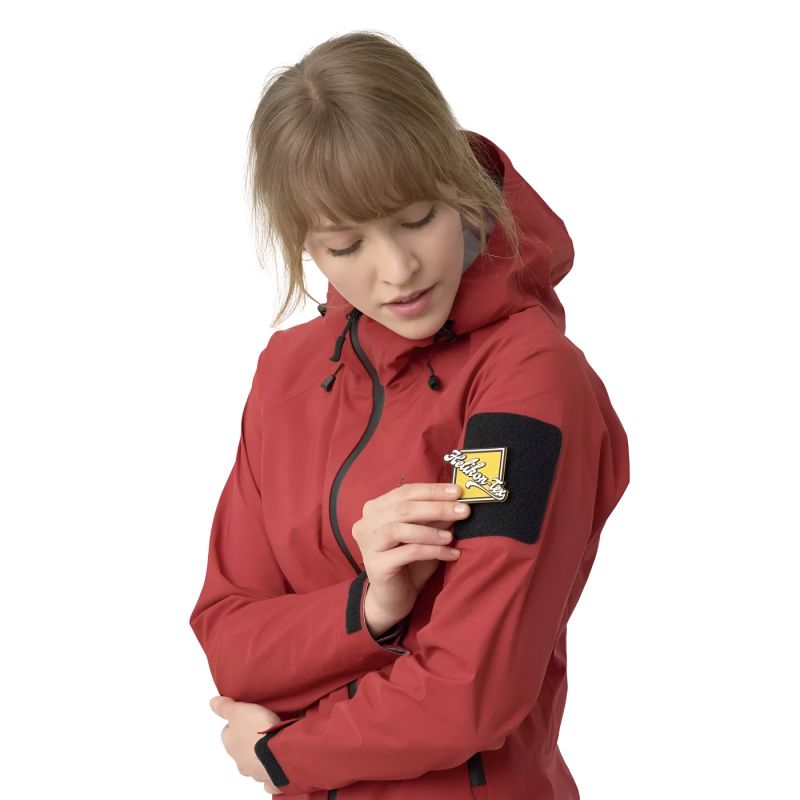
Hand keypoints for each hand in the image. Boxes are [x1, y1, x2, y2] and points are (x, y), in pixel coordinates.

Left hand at [209, 695, 283, 794]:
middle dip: (249, 739)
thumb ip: (225, 707)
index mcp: (229, 743)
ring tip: (272, 740)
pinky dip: (271, 767)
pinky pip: (267, 774)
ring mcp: (253, 770)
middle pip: (241, 747)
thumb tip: (212, 703)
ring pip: (254, 760)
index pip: (228, 731)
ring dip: (260, 752)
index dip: (237, 722)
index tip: (246, 716)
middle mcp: (238, 759)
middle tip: (261, 726)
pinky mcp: (269, 776)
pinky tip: (277, 760)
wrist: (276, 752)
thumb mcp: (238, 710)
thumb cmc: (256, 730)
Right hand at [352, 482, 470, 623]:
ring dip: (430, 530)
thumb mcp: (425, 534)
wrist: (394, 598)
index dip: (432, 490)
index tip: (458, 491)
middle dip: (436, 507)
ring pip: (399, 529)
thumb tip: (457, 500)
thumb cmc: (409, 562)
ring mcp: (368, 545)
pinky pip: (408, 553)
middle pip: (402, 508)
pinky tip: (451, 554)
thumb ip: (434, 517)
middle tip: (463, 510)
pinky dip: (433, 551)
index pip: (405, 492)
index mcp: (375, 509)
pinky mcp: (376, 565)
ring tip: (452, 536)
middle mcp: (366, 523)